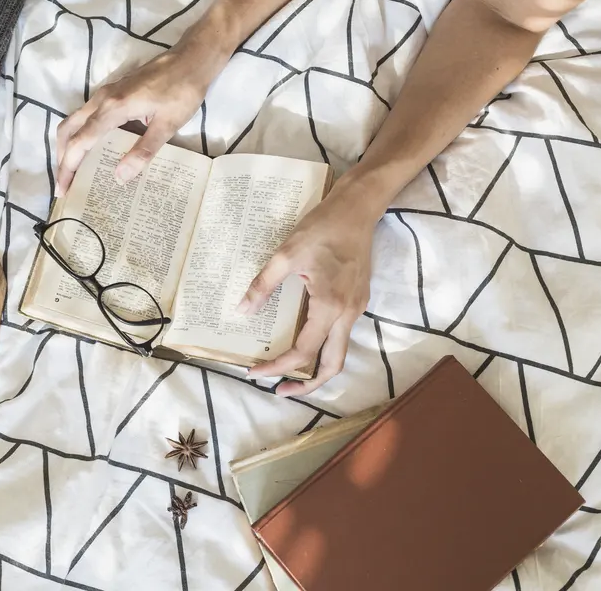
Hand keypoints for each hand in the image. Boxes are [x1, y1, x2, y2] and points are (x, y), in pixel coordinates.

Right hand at [55, 47, 220, 195]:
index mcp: (113, 108)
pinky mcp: (112, 93)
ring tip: (74, 172)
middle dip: (62, 158)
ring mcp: (105, 94)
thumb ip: (143, 151)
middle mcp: (102, 99)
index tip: (63, 190)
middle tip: (65, 185)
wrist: (191, 59)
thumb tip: (119, 177)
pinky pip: (86, 116)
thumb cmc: (182, 91)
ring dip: (69, 146)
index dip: (69, 167)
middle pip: (68, 130)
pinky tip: (93, 151)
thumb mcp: (167, 125)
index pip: (80, 141)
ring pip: (74, 122)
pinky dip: (80, 135)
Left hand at [241, 178, 382, 395]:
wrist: (357, 209)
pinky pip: (342, 334)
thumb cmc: (322, 228)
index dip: (277, 367)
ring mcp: (357, 308)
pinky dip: (323, 347)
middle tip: (279, 390)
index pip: (303, 352)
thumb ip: (263, 285)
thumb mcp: (285, 254)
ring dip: (317, 368)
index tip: (255, 372)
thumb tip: (242, 311)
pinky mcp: (359, 300)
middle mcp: (347, 314)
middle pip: (333, 366)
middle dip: (308, 385)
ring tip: (290, 371)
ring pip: (340, 352)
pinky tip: (304, 339)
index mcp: (329, 306)